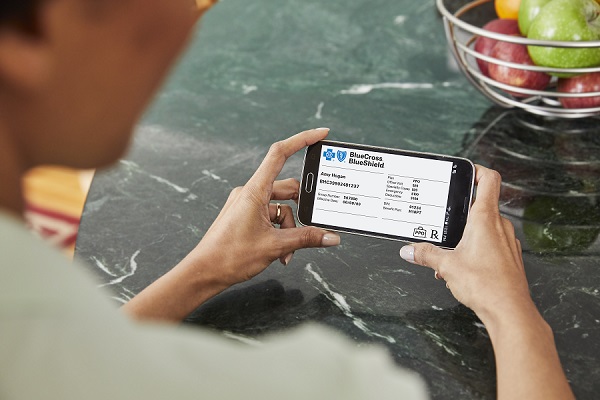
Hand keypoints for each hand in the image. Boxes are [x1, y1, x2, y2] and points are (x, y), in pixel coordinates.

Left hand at [190, 128, 340, 286]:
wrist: (204, 272)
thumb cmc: (229, 256)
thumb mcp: (275, 246)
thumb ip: (306, 239)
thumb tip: (330, 237)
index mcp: (254, 190)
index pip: (280, 154)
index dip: (302, 140)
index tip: (321, 134)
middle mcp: (250, 193)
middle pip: (287, 190)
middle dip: (301, 213)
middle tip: (311, 230)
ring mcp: (247, 204)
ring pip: (281, 208)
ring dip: (290, 229)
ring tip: (287, 252)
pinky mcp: (246, 216)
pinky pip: (271, 217)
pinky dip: (280, 233)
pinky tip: (280, 253)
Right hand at [399, 165, 531, 322]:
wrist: (510, 311)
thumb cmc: (486, 285)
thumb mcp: (447, 266)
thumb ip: (425, 254)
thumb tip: (409, 250)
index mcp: (485, 219)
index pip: (488, 180)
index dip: (477, 170)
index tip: (464, 171)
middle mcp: (500, 226)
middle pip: (483, 203)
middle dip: (462, 210)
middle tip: (446, 216)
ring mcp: (508, 241)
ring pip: (487, 226)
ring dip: (469, 232)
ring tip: (451, 248)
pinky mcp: (510, 256)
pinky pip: (492, 243)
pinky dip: (477, 247)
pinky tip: (462, 265)